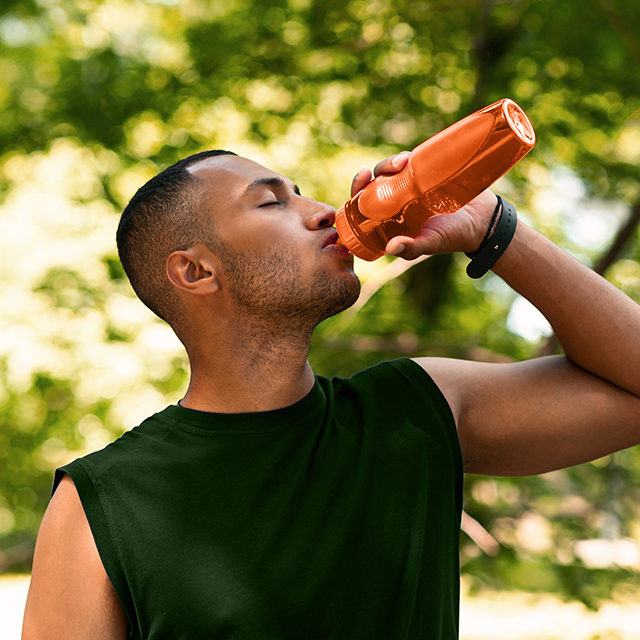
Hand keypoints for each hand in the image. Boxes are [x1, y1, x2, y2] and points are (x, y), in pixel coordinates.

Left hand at [351, 152, 497, 259]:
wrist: (484, 220)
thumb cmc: (453, 237)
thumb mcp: (430, 243)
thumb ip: (412, 248)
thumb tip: (390, 249)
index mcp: (390, 218)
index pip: (365, 203)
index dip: (357, 191)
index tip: (361, 181)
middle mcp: (397, 200)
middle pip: (376, 182)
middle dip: (372, 173)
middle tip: (378, 171)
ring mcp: (412, 185)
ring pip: (392, 169)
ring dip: (391, 162)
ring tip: (403, 162)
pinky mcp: (428, 171)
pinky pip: (413, 159)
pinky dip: (409, 155)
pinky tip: (409, 155)